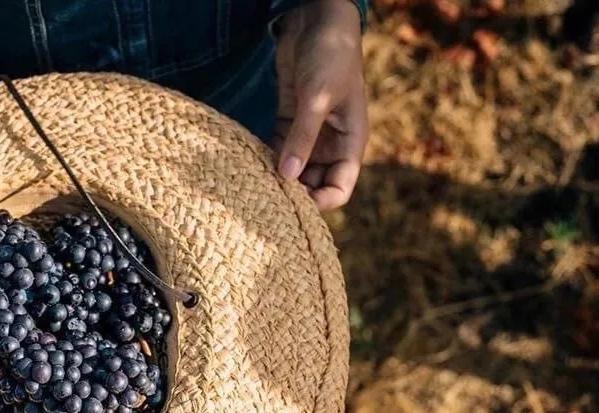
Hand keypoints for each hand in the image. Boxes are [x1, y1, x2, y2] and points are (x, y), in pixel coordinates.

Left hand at [273, 0, 368, 210]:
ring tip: (253, 184)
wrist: (317, 21)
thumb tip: (288, 176)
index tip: (293, 204)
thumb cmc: (330, 56)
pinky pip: (277, 150)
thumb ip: (303, 136)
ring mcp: (309, 134)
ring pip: (293, 170)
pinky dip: (265, 158)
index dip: (320, 202)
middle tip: (265, 197)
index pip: (339, 188)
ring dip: (276, 178)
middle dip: (294, 193)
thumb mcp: (318, 97)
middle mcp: (331, 144)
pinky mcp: (289, 121)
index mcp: (350, 142)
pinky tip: (248, 163)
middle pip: (314, 185)